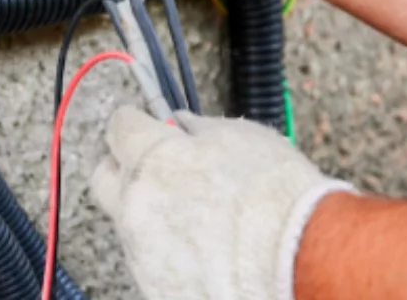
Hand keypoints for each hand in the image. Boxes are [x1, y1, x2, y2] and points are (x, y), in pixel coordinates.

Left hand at [91, 107, 352, 299]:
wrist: (302, 259)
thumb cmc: (276, 198)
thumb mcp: (238, 136)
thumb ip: (196, 129)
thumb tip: (181, 125)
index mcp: (151, 160)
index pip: (119, 127)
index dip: (135, 122)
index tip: (143, 124)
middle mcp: (136, 206)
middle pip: (105, 178)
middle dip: (124, 167)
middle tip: (153, 166)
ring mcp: (144, 253)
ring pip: (130, 224)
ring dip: (150, 214)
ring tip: (196, 216)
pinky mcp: (157, 288)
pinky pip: (151, 261)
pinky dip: (168, 252)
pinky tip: (202, 248)